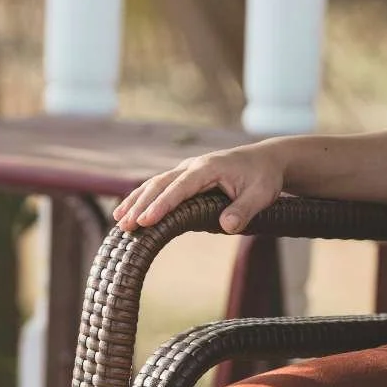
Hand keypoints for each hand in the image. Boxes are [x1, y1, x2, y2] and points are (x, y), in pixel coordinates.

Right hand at [112, 141, 284, 234]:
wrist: (267, 160)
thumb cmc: (264, 177)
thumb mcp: (262, 194)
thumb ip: (245, 209)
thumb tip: (228, 226)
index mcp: (210, 168)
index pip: (182, 187)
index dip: (163, 204)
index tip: (146, 221)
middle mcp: (194, 166)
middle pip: (162, 184)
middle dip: (142, 205)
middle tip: (126, 226)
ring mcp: (188, 170)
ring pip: (156, 183)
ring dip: (137, 201)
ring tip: (119, 222)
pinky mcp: (186, 177)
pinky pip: (160, 186)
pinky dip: (143, 198)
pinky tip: (127, 212)